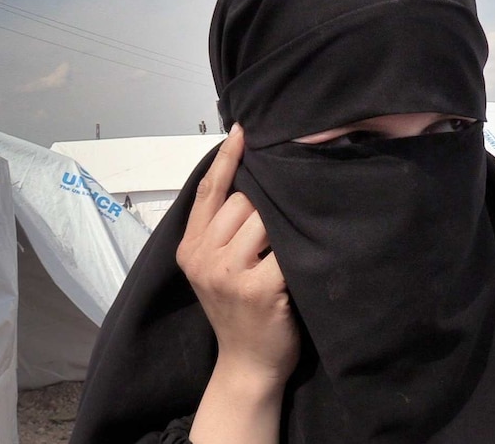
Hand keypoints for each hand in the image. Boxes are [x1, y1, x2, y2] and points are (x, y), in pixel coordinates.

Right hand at [178, 125, 298, 443]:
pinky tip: (305, 259)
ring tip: (291, 247)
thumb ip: (220, 229)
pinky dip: (299, 250)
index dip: (225, 158)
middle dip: (268, 206)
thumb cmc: (238, 310)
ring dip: (285, 227)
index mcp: (190, 248)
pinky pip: (287, 249)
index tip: (242, 130)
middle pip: (244, 201)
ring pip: (267, 219)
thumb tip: (249, 181)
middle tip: (281, 228)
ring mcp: (229, 274)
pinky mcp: (260, 288)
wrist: (247, 364)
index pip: (208, 192)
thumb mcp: (214, 268)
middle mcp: (203, 258)